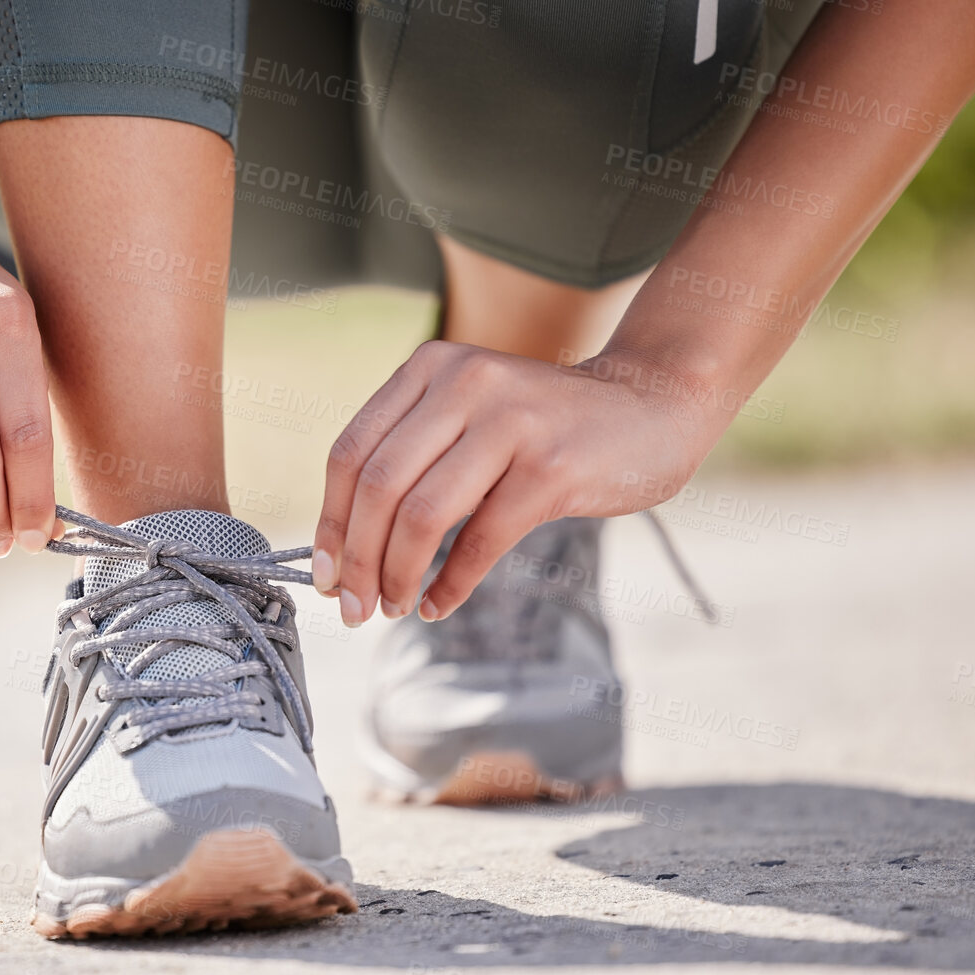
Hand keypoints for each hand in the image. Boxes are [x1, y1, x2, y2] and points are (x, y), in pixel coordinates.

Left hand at [312, 341, 720, 624]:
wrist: (650, 407)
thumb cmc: (542, 427)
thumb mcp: (468, 412)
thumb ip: (411, 454)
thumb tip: (343, 547)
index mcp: (430, 367)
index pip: (351, 453)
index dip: (329, 521)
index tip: (324, 574)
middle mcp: (465, 383)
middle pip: (378, 487)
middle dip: (357, 560)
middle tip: (352, 607)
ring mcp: (511, 423)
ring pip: (421, 516)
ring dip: (396, 576)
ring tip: (393, 607)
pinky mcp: (552, 469)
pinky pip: (479, 541)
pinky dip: (449, 585)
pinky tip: (437, 605)